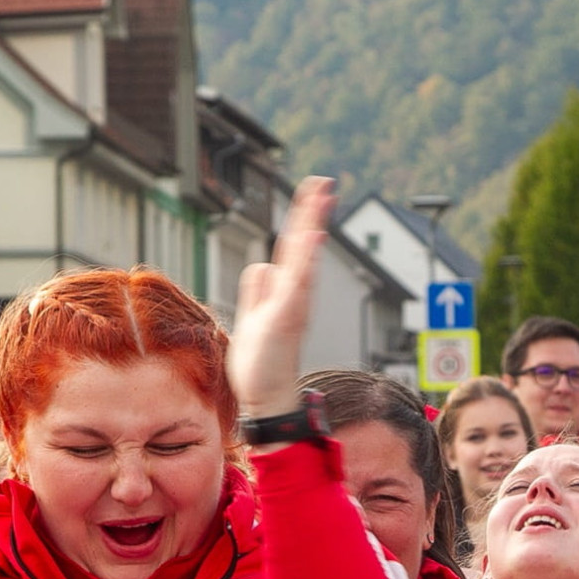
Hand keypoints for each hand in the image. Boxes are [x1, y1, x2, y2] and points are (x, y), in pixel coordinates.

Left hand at [228, 177, 333, 421]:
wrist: (269, 397)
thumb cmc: (261, 364)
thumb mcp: (254, 316)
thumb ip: (259, 289)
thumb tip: (263, 264)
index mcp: (287, 291)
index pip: (294, 247)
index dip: (302, 218)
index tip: (313, 191)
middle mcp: (296, 295)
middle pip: (303, 244)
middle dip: (312, 211)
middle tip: (324, 181)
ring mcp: (293, 305)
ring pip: (303, 256)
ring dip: (311, 224)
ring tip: (320, 195)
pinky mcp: (286, 318)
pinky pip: (297, 282)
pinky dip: (305, 259)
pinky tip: (312, 238)